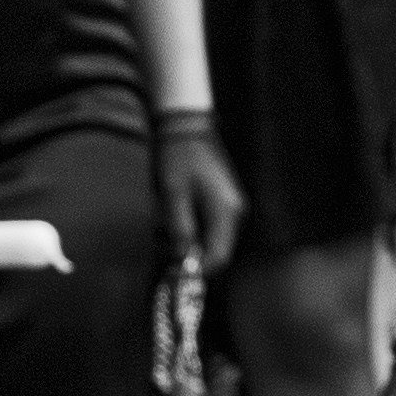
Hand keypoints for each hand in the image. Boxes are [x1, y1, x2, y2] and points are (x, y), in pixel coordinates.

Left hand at [155, 115, 248, 274]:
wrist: (184, 125)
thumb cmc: (177, 157)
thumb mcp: (172, 195)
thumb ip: (180, 230)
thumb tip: (182, 262)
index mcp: (225, 212)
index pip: (218, 257)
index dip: (196, 269)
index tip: (172, 270)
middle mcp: (234, 213)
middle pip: (215, 250)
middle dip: (187, 252)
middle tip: (160, 239)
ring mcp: (230, 206)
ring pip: (209, 239)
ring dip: (184, 238)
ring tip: (161, 221)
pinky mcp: (221, 201)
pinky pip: (206, 225)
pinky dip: (188, 226)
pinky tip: (170, 212)